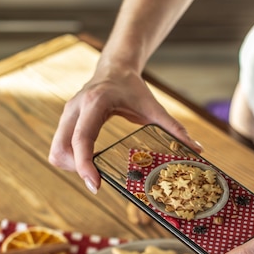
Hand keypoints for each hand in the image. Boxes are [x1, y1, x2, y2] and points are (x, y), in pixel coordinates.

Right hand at [49, 66, 199, 192]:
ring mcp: (66, 114)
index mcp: (95, 103)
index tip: (95, 186)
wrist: (114, 67)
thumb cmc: (133, 88)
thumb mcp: (153, 107)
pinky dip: (70, 160)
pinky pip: (58, 148)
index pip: (82, 139)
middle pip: (62, 149)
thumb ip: (174, 128)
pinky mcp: (64, 121)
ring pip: (56, 151)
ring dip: (72, 167)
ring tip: (93, 171)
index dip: (84, 165)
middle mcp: (75, 108)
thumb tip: (197, 149)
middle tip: (97, 180)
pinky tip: (88, 162)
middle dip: (77, 170)